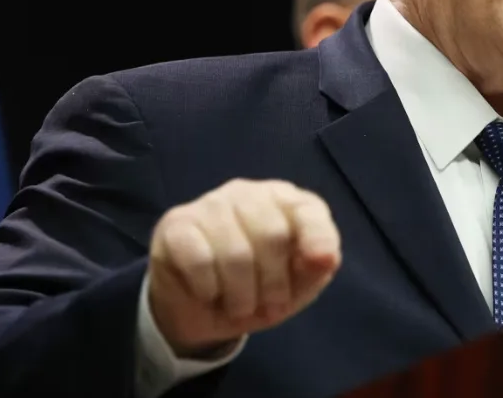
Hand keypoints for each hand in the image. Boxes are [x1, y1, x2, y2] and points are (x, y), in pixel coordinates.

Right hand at [147, 178, 340, 356]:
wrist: (202, 310)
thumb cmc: (259, 288)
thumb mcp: (296, 286)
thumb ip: (316, 268)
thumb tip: (326, 258)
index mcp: (286, 201)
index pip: (309, 210)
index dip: (317, 240)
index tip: (318, 267)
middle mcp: (248, 193)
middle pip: (272, 234)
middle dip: (274, 283)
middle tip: (268, 306)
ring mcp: (210, 204)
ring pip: (235, 252)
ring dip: (240, 295)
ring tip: (239, 306)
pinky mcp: (176, 224)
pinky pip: (199, 259)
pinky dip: (209, 288)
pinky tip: (208, 293)